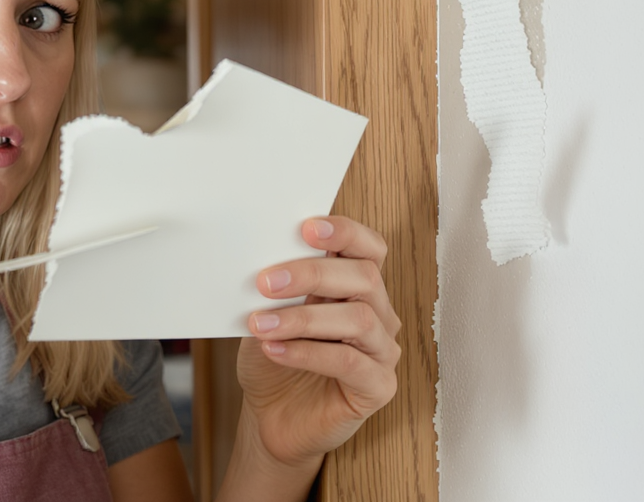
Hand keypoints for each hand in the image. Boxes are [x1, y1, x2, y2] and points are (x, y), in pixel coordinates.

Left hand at [236, 216, 400, 468]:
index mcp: (354, 286)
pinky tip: (274, 350)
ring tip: (261, 324)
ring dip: (304, 318)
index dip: (345, 232)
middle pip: (365, 278)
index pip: (368, 248)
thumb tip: (260, 260)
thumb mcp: (267, 314)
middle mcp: (377, 314)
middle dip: (313, 274)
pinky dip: (307, 353)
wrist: (271, 415)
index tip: (306, 228)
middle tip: (266, 281)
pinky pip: (350, 364)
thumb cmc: (273, 359)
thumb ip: (275, 287)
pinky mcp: (378, 387)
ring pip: (360, 320)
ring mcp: (382, 351)